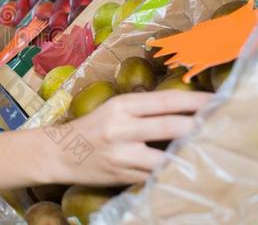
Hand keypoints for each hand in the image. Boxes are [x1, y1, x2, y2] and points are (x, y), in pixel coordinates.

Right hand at [55, 90, 211, 185]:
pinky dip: (171, 170)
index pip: (164, 101)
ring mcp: (122, 154)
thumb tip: (182, 109)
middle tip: (217, 125)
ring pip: (166, 156)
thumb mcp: (113, 110)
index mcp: (120, 106)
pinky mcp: (123, 175)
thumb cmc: (90, 128)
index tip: (215, 101)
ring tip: (204, 148)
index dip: (194, 101)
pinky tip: (183, 166)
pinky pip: (155, 174)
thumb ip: (143, 109)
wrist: (59, 153)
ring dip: (188, 153)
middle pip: (170, 126)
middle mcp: (121, 128)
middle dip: (198, 126)